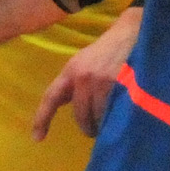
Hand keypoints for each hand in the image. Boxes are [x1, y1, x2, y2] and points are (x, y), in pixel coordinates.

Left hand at [32, 7, 142, 140]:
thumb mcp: (85, 63)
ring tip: (110, 122)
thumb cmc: (107, 50)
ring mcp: (102, 82)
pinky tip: (121, 116)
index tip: (37, 138)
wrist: (132, 32)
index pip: (51, 97)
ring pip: (98, 116)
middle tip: (94, 131)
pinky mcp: (120, 86)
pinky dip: (116, 118)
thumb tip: (66, 105)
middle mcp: (83, 77)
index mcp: (71, 71)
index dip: (42, 119)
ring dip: (103, 124)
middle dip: (87, 126)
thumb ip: (74, 84)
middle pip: (80, 115)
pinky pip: (114, 113)